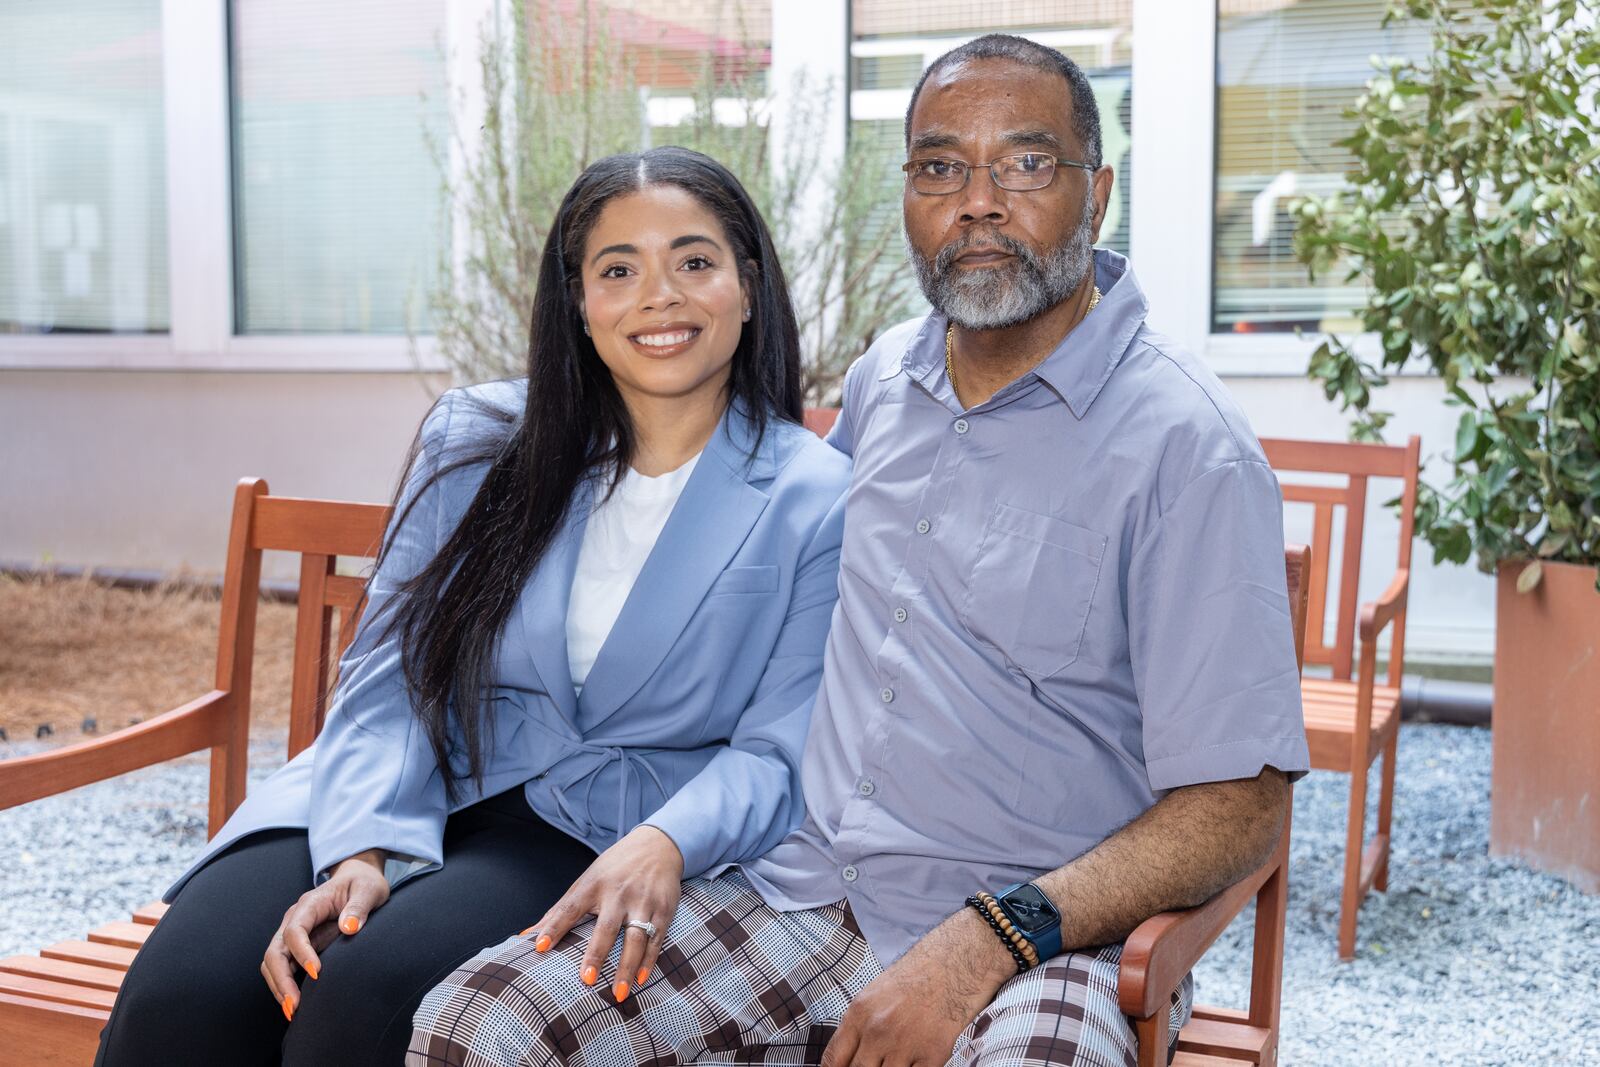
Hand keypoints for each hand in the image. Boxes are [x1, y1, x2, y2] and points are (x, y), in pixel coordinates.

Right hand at [260, 848, 389, 1020]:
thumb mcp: (369, 890)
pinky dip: (284, 986)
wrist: (358, 881)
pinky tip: (294, 1003)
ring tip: (292, 1011)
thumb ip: (359, 907)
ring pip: (273, 963)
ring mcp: (293, 934)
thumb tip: (348, 927)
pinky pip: (283, 967)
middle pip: (275, 951)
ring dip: (279, 987)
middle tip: (295, 1005)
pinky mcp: (298, 947)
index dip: (301, 953)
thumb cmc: (363, 884)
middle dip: (281, 979)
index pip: (294, 930)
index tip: (317, 972)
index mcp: (310, 904)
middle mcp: (295, 919)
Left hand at [523, 824, 683, 1002]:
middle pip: (607, 927)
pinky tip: (641, 979)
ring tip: (618, 993)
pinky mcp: (664, 909)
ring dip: (627, 967)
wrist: (657, 845)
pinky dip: (649, 961)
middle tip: (586, 980)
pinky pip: (656, 939)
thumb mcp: (586, 881)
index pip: (570, 908)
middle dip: (596, 953)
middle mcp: (619, 892)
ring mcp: (643, 901)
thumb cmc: (614, 868)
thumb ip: (559, 910)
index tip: (540, 947)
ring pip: (636, 938)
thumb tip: (524, 936)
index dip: (554, 927)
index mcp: (594, 884)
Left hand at [821, 907, 1015, 1066]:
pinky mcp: (932, 1055)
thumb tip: (848, 1056)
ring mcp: (904, 1045)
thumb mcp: (875, 993)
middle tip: (875, 1062)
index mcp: (859, 1013)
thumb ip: (858, 1026)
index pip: (833, 1059)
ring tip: (898, 1058)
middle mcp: (877, 1031)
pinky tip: (916, 1061)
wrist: (956, 962)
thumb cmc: (918, 974)